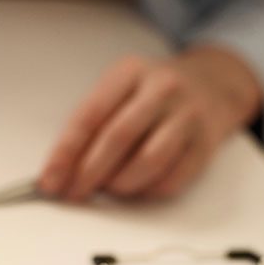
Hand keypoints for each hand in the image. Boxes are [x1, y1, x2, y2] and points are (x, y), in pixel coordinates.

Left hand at [38, 46, 262, 200]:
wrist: (213, 83)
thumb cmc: (151, 92)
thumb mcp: (119, 88)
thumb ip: (92, 121)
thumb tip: (61, 169)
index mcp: (130, 72)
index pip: (90, 115)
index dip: (66, 152)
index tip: (50, 179)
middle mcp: (162, 88)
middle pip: (118, 137)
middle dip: (88, 172)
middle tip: (73, 193)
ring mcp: (188, 114)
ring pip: (149, 159)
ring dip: (121, 183)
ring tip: (108, 188)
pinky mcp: (207, 142)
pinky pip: (174, 177)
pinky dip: (148, 191)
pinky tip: (136, 189)